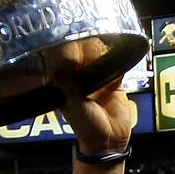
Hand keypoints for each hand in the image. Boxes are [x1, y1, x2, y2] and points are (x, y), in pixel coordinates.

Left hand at [46, 40, 133, 155]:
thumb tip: (56, 72)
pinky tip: (118, 48)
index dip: (66, 54)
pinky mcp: (114, 84)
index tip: (67, 40)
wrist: (109, 140)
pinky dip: (117, 59)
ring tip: (102, 35)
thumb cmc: (87, 127)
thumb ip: (68, 88)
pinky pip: (116, 68)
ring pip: (99, 61)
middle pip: (83, 60)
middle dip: (84, 48)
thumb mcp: (74, 107)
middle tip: (87, 33)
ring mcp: (98, 82)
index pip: (65, 66)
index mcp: (66, 87)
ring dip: (101, 51)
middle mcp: (81, 82)